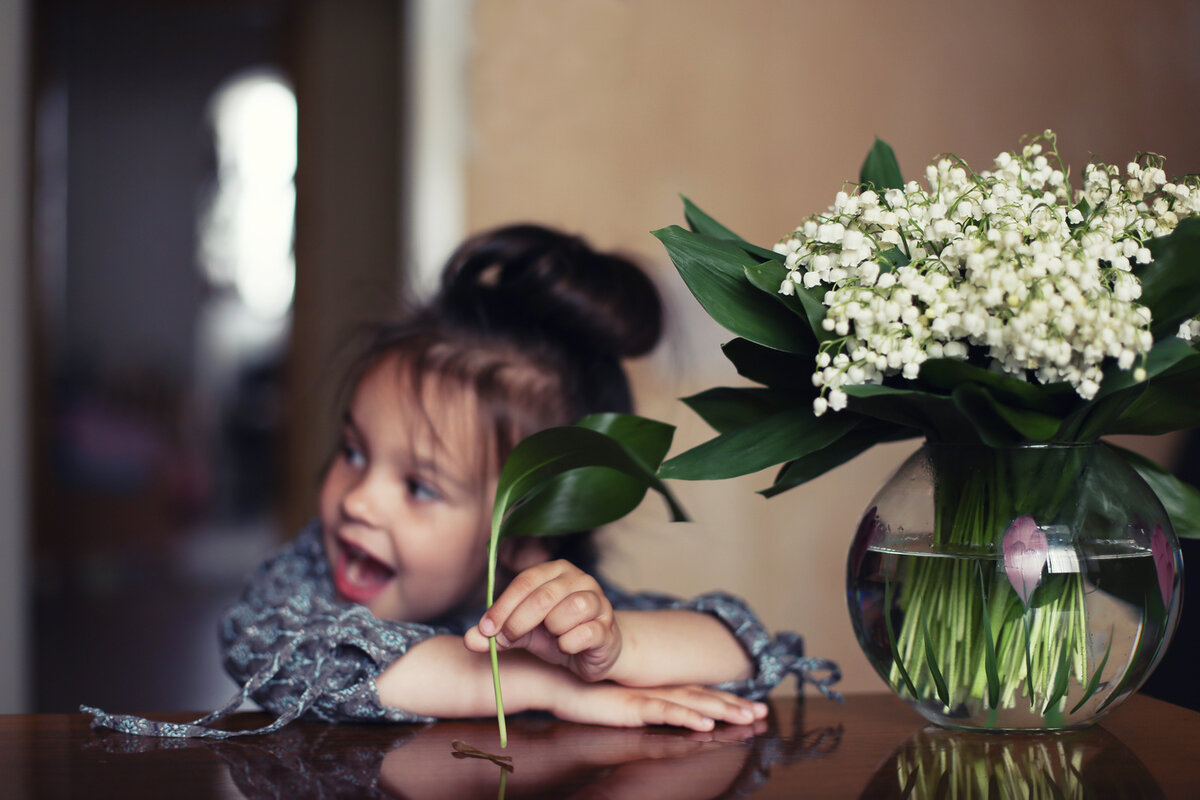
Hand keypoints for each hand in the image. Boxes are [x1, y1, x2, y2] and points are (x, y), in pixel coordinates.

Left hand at [464, 559, 620, 681]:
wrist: (595, 653)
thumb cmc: (558, 636)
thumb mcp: (525, 633)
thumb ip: (499, 634)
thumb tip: (471, 639)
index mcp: (555, 571)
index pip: (525, 582)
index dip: (503, 606)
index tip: (486, 629)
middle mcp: (579, 579)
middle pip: (543, 595)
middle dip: (519, 621)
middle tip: (507, 639)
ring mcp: (599, 600)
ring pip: (568, 610)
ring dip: (552, 630)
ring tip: (554, 637)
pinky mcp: (608, 626)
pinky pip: (585, 633)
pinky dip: (569, 643)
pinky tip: (567, 646)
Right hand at [553, 682, 768, 732]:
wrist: (556, 679)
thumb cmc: (584, 690)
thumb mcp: (619, 700)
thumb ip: (639, 703)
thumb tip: (654, 711)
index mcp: (656, 688)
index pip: (698, 693)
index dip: (725, 699)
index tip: (752, 707)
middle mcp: (657, 689)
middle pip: (703, 697)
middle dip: (735, 705)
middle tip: (763, 714)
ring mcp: (646, 696)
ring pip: (693, 703)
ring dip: (722, 710)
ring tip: (748, 718)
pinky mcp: (632, 705)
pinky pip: (665, 711)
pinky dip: (688, 716)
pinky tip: (706, 723)